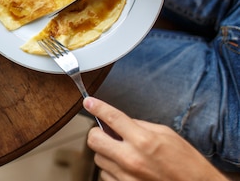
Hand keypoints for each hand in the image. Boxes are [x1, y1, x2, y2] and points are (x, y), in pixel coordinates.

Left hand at [83, 97, 226, 180]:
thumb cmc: (186, 163)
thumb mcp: (166, 134)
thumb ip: (139, 126)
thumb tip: (118, 121)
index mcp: (143, 140)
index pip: (112, 118)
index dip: (97, 107)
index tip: (89, 102)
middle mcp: (131, 159)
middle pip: (94, 140)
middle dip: (98, 133)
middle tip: (107, 133)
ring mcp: (126, 176)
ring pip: (98, 158)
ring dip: (106, 153)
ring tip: (123, 153)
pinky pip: (105, 175)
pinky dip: (111, 169)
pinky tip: (125, 167)